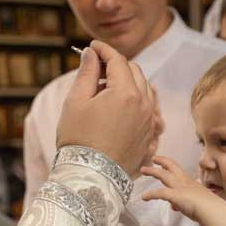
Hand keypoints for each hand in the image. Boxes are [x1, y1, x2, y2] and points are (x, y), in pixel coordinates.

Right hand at [56, 41, 162, 177]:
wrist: (91, 178)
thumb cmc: (79, 140)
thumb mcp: (76, 102)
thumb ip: (86, 73)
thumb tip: (91, 54)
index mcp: (126, 93)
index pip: (118, 60)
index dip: (104, 50)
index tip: (92, 47)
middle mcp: (144, 104)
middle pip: (135, 71)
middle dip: (116, 65)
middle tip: (96, 69)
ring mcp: (149, 121)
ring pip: (144, 89)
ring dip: (128, 82)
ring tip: (105, 91)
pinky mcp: (149, 135)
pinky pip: (147, 109)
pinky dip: (136, 101)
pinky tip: (118, 107)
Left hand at [141, 155, 206, 218]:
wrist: (212, 210)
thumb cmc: (208, 207)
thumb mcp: (195, 202)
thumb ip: (182, 202)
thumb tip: (174, 206)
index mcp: (189, 182)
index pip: (177, 169)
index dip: (168, 164)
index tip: (161, 162)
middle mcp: (184, 182)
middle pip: (170, 166)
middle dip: (161, 161)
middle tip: (152, 159)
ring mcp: (179, 187)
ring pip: (163, 175)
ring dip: (152, 171)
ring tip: (143, 170)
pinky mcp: (176, 195)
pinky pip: (160, 193)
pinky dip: (151, 194)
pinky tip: (144, 197)